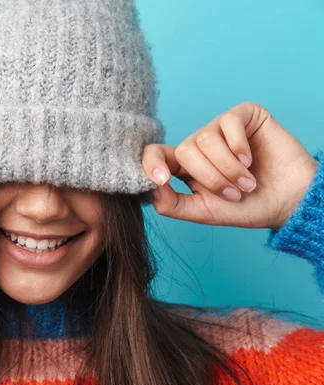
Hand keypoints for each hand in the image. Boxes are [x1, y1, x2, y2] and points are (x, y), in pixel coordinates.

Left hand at [142, 102, 318, 229]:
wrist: (288, 201)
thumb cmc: (247, 207)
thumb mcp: (205, 212)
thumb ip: (173, 205)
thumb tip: (152, 189)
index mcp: (185, 166)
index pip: (155, 154)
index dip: (151, 163)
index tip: (161, 179)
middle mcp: (199, 144)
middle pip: (184, 150)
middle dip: (210, 177)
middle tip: (234, 193)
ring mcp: (220, 128)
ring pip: (205, 139)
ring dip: (228, 168)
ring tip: (247, 183)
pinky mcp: (242, 115)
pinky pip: (228, 123)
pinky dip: (239, 146)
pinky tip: (251, 159)